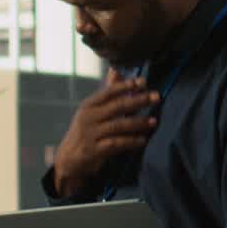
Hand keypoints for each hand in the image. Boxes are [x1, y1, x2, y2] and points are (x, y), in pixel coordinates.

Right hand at [53, 70, 158, 196]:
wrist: (69, 157)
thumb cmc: (86, 130)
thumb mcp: (92, 110)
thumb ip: (107, 92)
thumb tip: (116, 70)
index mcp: (89, 105)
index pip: (109, 92)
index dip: (126, 86)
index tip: (142, 82)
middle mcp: (89, 117)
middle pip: (117, 106)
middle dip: (138, 100)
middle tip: (156, 97)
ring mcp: (91, 134)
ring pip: (118, 125)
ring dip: (138, 122)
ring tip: (154, 121)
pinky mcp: (95, 150)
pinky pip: (116, 144)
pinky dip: (131, 141)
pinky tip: (143, 140)